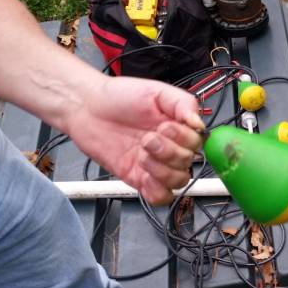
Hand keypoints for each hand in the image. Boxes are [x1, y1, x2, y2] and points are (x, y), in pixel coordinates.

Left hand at [63, 75, 203, 203]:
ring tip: (142, 153)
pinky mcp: (139, 179)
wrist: (88, 108)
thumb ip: (183, 103)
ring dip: (162, 169)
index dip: (185, 139)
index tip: (165, 126)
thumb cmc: (119, 96)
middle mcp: (171, 148)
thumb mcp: (157, 91)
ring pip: (178, 182)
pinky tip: (144, 173)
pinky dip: (157, 189)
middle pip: (189, 163)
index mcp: (179, 128)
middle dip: (168, 151)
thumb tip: (199, 123)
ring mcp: (156, 165)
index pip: (198, 144)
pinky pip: (160, 196)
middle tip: (147, 138)